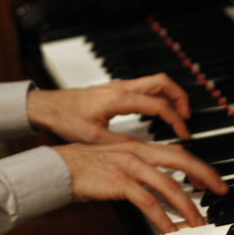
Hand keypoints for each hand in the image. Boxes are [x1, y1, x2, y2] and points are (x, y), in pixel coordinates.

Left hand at [27, 74, 191, 143]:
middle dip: (180, 98)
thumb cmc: (65, 119)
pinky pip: (144, 87)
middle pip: (163, 82)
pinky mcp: (115, 88)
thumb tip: (146, 152)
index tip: (184, 135)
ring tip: (177, 115)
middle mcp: (122, 87)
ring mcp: (119, 85)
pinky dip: (157, 96)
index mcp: (119, 99)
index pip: (158, 105)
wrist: (46, 106)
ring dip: (170, 95)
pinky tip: (157, 112)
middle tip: (187, 118)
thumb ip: (122, 143)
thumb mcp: (94, 138)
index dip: (175, 120)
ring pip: (154, 82)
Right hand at [52, 141, 227, 232]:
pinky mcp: (118, 183)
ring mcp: (129, 166)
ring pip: (167, 184)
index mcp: (139, 147)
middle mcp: (138, 153)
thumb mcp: (117, 162)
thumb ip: (138, 170)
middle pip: (180, 160)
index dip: (197, 165)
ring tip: (197, 222)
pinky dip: (161, 216)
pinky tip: (169, 230)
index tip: (211, 180)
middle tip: (220, 191)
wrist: (59, 167)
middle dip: (204, 176)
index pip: (177, 152)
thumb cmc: (86, 167)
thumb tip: (157, 187)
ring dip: (186, 205)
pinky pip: (146, 201)